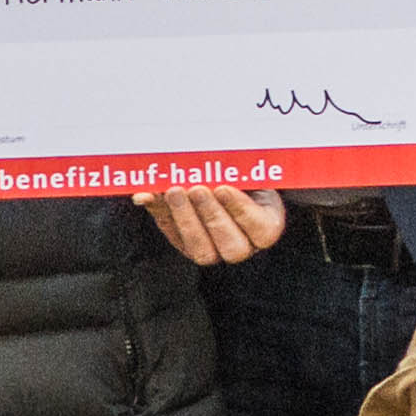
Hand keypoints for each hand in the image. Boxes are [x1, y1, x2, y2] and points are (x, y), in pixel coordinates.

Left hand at [137, 182, 286, 268]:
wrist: (221, 175)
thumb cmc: (239, 171)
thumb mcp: (244, 168)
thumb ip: (235, 167)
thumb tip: (227, 163)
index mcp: (265, 225)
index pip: (262, 230)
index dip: (242, 211)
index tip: (224, 188)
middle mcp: (242, 244)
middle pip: (232, 247)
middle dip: (212, 216)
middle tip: (198, 189)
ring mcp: (213, 249)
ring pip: (202, 251)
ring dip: (186, 219)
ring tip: (175, 191)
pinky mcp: (184, 244)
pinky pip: (172, 235)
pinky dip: (160, 213)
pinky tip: (149, 196)